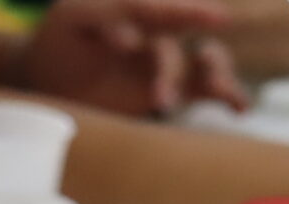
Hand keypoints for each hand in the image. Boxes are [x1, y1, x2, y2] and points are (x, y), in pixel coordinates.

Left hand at [19, 0, 249, 116]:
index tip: (217, 18)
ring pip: (207, 64)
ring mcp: (167, 64)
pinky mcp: (171, 91)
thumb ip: (107, 15)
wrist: (49, 79)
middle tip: (159, 100)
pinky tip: (240, 107)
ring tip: (218, 92)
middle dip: (171, 71)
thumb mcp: (75, 17)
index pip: (167, 10)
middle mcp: (159, 34)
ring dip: (215, 77)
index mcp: (138, 10)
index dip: (190, 13)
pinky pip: (207, 89)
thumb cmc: (59, 40)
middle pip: (181, 47)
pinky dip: (228, 94)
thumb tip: (135, 40)